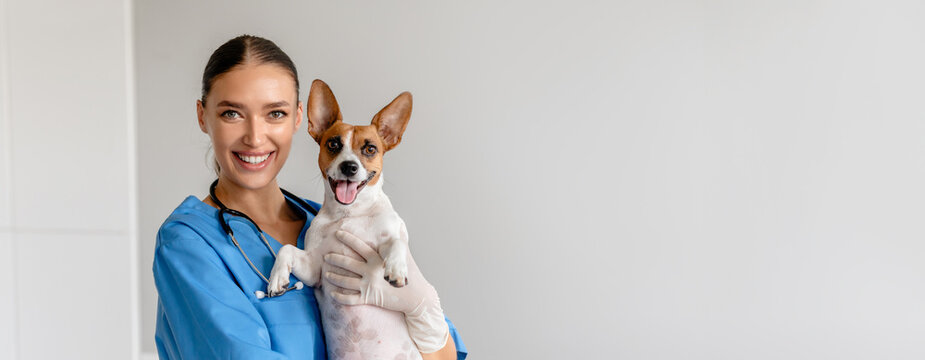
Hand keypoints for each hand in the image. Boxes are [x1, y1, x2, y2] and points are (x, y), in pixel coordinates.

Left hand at [323, 230, 448, 352]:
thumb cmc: (412, 274)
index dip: (348, 239)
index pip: (359, 246)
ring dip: (334, 277)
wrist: (417, 296)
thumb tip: (398, 226)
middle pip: (348, 263)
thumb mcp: (406, 255)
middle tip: (326, 256)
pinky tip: (332, 294)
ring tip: (326, 274)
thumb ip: (397, 242)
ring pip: (345, 281)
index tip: (338, 233)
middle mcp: (372, 271)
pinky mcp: (369, 298)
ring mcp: (369, 285)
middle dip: (334, 259)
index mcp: (379, 259)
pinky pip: (350, 299)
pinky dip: (340, 297)